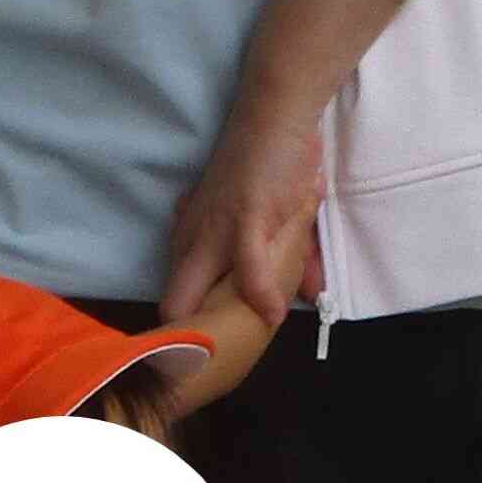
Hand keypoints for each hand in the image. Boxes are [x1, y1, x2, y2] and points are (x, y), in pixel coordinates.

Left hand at [160, 117, 327, 337]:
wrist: (275, 115)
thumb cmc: (270, 164)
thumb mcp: (273, 218)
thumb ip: (288, 258)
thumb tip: (307, 294)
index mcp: (192, 238)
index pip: (174, 296)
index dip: (187, 328)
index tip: (206, 356)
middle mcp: (193, 238)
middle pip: (174, 304)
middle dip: (189, 340)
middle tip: (217, 367)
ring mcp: (215, 230)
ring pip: (196, 293)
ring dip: (219, 327)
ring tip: (239, 351)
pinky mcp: (244, 219)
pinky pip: (248, 269)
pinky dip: (261, 296)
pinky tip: (275, 315)